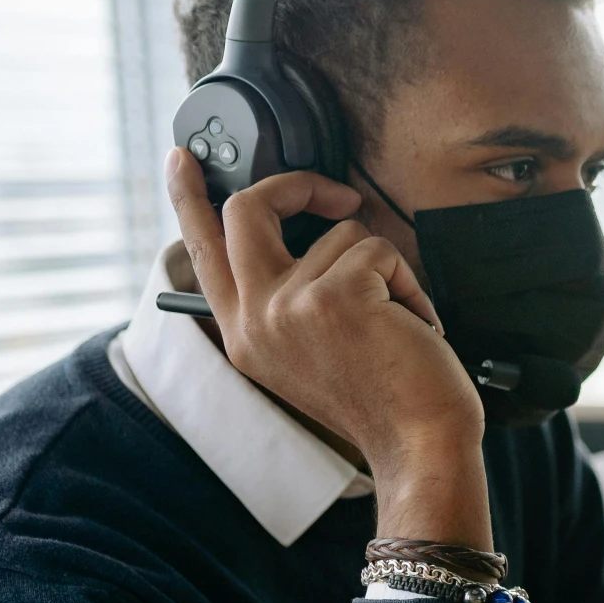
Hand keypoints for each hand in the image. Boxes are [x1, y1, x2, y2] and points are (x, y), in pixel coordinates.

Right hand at [165, 149, 488, 545]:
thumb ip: (286, 300)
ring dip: (384, 269)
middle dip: (299, 184)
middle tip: (338, 193)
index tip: (184, 156)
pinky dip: (409, 283)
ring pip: (340, 231)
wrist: (419, 446)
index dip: (188, 195)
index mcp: (242, 332)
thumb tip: (304, 231)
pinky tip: (413, 325)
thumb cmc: (384, 401)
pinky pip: (379, 250)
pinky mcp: (336, 297)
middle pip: (245, 208)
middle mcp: (254, 319)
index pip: (201, 249)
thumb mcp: (310, 353)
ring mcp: (289, 306)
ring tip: (395, 322)